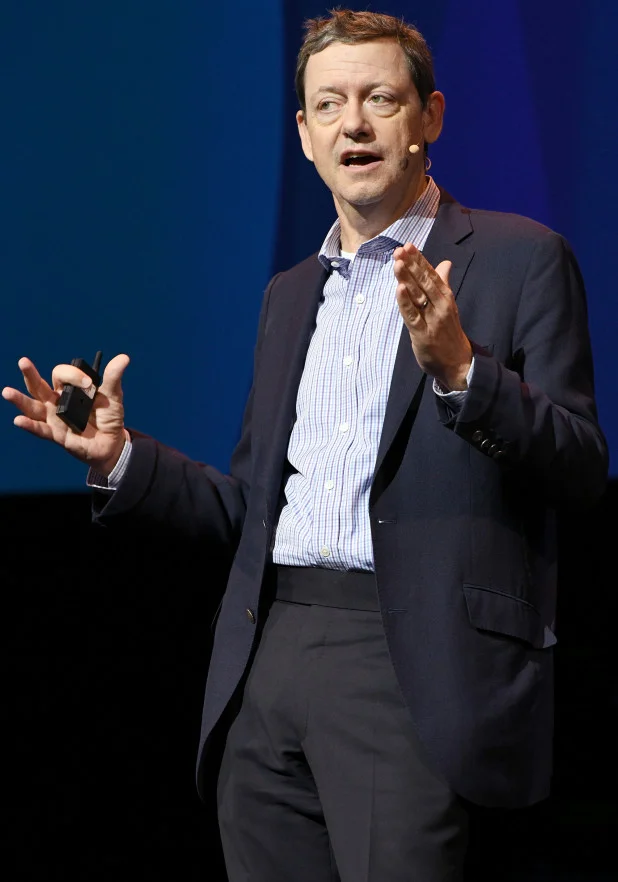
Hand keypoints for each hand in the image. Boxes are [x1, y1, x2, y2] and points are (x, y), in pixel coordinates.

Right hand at [2, 354, 129, 475]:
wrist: (113, 443)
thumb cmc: (108, 418)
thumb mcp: (113, 397)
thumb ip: (113, 379)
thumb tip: (124, 358)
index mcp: (68, 390)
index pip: (62, 375)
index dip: (73, 375)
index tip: (89, 384)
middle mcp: (56, 402)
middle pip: (39, 386)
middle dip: (30, 375)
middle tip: (23, 362)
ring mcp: (54, 419)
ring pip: (33, 407)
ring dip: (20, 400)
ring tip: (7, 392)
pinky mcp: (57, 436)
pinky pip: (41, 430)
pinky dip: (30, 426)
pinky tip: (19, 420)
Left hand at [393, 242, 471, 389]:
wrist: (459, 363)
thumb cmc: (449, 333)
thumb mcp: (448, 306)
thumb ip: (443, 284)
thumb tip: (445, 263)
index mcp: (445, 297)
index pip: (431, 274)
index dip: (419, 260)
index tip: (408, 245)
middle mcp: (440, 305)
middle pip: (424, 281)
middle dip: (412, 264)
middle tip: (401, 249)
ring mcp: (431, 319)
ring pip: (417, 295)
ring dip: (407, 278)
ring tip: (398, 262)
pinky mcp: (422, 334)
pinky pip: (412, 315)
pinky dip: (406, 302)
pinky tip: (399, 289)